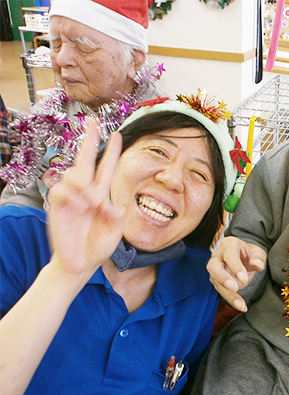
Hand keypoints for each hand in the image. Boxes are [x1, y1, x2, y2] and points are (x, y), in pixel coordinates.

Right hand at [47, 119, 123, 277]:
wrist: (80, 263)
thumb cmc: (98, 246)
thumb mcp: (115, 233)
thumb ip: (116, 218)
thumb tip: (111, 204)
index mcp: (102, 196)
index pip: (106, 168)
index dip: (111, 152)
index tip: (117, 135)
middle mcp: (85, 192)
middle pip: (85, 160)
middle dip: (88, 140)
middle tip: (91, 122)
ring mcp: (70, 198)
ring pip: (73, 174)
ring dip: (84, 185)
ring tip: (92, 202)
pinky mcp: (57, 206)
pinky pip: (61, 190)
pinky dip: (71, 195)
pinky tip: (79, 206)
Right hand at [206, 236, 266, 311]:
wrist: (245, 259)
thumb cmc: (250, 254)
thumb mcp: (257, 253)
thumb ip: (258, 258)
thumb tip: (258, 265)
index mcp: (229, 245)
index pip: (229, 255)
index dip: (235, 266)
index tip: (243, 278)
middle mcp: (218, 256)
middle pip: (213, 267)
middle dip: (223, 278)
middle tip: (234, 288)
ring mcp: (215, 269)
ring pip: (216, 282)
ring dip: (228, 294)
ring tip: (240, 305)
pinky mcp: (217, 281)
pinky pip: (221, 291)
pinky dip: (231, 299)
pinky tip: (241, 307)